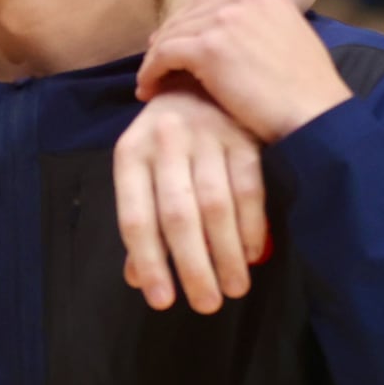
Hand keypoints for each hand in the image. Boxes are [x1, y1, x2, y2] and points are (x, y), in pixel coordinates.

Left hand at [114, 81, 267, 313]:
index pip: (136, 218)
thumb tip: (139, 278)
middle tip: (207, 305)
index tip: (162, 301)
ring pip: (216, 206)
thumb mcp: (143, 171)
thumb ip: (143, 222)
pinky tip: (253, 254)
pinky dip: (252, 226)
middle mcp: (164, 141)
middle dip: (193, 267)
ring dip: (226, 254)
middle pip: (178, 216)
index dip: (149, 262)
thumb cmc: (165, 140)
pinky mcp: (241, 134)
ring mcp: (205, 135)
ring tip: (234, 288)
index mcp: (130, 154)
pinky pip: (249, 188)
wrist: (197, 78)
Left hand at [136, 0, 351, 142]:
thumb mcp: (291, 38)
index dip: (191, 26)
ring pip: (172, 35)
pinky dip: (151, 73)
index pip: (212, 4)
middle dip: (169, 40)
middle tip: (155, 65)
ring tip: (149, 83)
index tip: (177, 46)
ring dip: (156, 60)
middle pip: (189, 16)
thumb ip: (260, 26)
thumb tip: (228, 33)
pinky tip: (148, 91)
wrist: (316, 116)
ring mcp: (225, 20)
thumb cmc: (307, 91)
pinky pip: (164, 55)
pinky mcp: (208, 48)